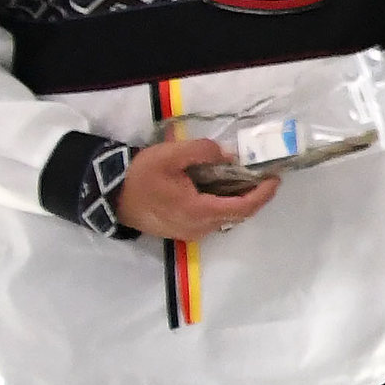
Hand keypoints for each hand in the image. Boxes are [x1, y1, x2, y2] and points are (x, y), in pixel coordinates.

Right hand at [116, 132, 274, 242]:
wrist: (109, 196)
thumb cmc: (139, 175)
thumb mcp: (170, 155)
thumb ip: (202, 152)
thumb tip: (229, 155)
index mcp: (199, 211)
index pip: (243, 207)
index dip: (263, 194)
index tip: (275, 179)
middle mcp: (199, 228)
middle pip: (237, 214)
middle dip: (252, 195)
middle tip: (259, 175)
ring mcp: (190, 232)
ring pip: (224, 217)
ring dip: (235, 199)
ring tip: (239, 177)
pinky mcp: (182, 231)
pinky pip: (210, 219)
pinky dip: (220, 203)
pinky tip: (217, 187)